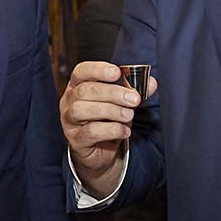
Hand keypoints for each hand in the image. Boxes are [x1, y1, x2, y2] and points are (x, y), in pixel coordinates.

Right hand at [60, 61, 156, 197]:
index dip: (97, 70)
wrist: (101, 151)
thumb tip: (151, 83)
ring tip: (129, 115)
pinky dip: (111, 130)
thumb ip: (134, 91)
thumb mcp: (122, 103)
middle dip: (112, 93)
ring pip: (82, 110)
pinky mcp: (76, 140)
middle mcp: (69, 101)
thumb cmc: (108, 120)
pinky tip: (125, 131)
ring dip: (110, 110)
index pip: (81, 71)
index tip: (117, 73)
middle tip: (134, 99)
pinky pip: (90, 132)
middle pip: (85, 91)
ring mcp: (69, 121)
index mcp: (78, 86)